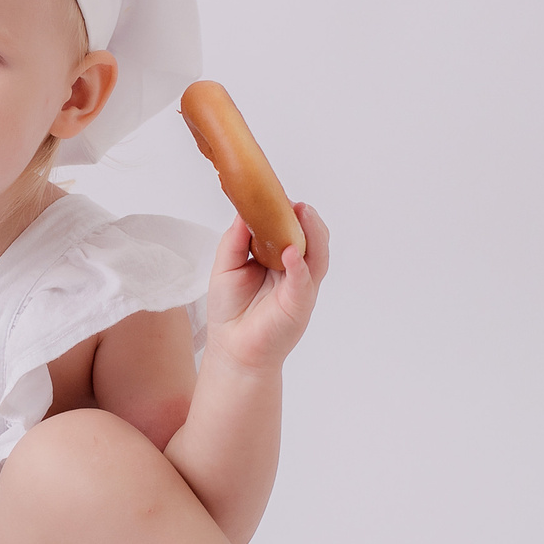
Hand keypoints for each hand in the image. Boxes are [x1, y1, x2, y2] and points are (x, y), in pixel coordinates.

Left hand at [202, 202, 329, 374]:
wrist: (233, 350)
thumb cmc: (231, 310)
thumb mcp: (227, 265)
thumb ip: (236, 238)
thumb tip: (244, 209)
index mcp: (278, 259)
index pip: (290, 229)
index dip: (287, 211)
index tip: (277, 193)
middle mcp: (294, 270)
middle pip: (310, 238)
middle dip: (305, 218)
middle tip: (295, 202)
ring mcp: (300, 287)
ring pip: (316, 255)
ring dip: (312, 233)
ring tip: (302, 213)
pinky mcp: (299, 304)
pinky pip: (304, 281)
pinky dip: (300, 265)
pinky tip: (292, 251)